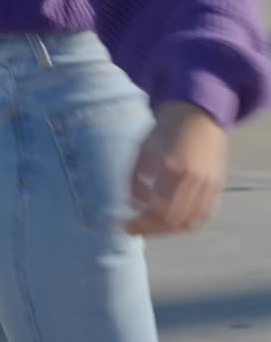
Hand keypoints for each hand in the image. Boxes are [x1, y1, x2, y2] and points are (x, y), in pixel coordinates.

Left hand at [125, 101, 227, 235]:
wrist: (199, 111)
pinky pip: (204, 215)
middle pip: (172, 221)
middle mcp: (193, 179)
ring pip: (189, 222)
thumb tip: (133, 203)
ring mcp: (208, 184)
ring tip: (152, 229)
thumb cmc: (167, 126)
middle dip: (151, 229)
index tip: (123, 225)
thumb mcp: (143, 147)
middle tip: (135, 229)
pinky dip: (188, 224)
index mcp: (172, 167)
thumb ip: (136, 176)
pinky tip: (173, 224)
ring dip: (168, 230)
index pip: (155, 209)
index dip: (139, 222)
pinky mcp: (217, 185)